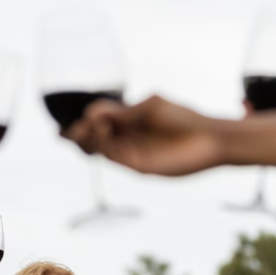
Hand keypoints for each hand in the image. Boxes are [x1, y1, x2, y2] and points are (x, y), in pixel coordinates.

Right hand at [64, 95, 229, 175]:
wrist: (209, 139)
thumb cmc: (183, 118)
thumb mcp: (150, 107)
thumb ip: (123, 112)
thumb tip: (92, 112)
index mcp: (128, 122)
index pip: (96, 123)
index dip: (80, 123)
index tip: (65, 121)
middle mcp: (126, 139)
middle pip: (92, 139)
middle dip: (79, 132)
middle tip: (74, 126)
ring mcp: (130, 153)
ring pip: (100, 149)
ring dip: (89, 138)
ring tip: (88, 126)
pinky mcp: (137, 166)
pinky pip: (114, 157)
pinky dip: (104, 144)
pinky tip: (103, 130)